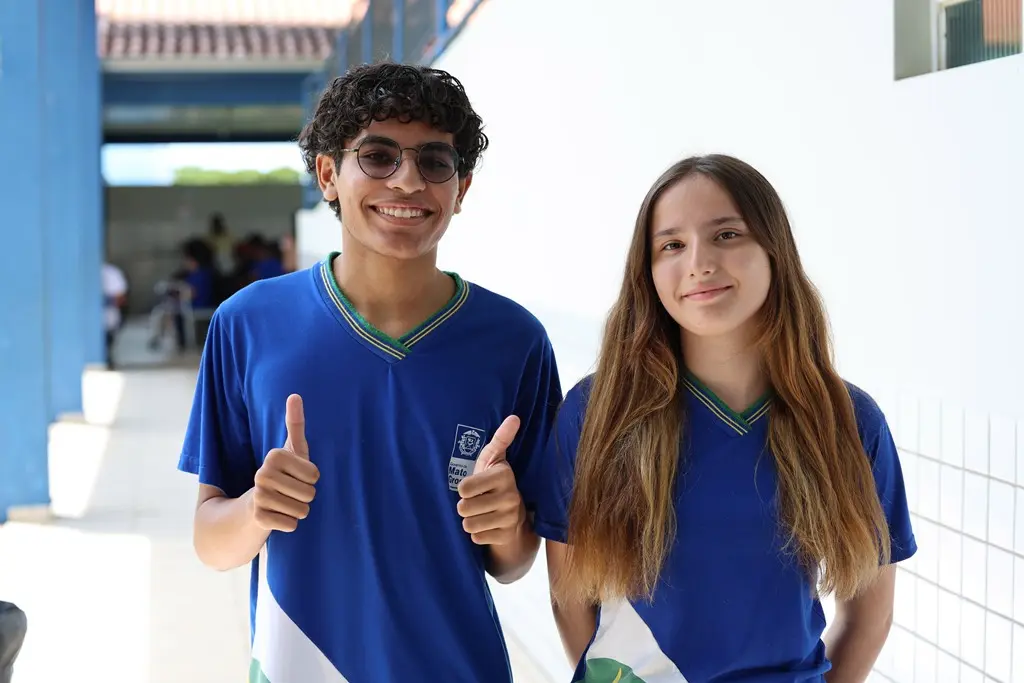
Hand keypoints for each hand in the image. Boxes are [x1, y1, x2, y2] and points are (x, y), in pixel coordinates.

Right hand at [252, 394, 319, 531]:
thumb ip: (295, 424)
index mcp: (274, 456)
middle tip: (291, 492)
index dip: (311, 479)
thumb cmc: (282, 475)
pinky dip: (290, 524)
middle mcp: (262, 474)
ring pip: (302, 510)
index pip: (314, 475)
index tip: (297, 476)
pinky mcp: (258, 518)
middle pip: (310, 493)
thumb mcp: (291, 450)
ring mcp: (259, 496)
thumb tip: (295, 395)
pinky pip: (292, 524)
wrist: (254, 506)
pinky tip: (278, 516)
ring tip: (285, 504)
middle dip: (306, 497)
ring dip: (298, 511)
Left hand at [457, 416, 523, 544]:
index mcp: (504, 475)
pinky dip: (478, 535)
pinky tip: (487, 527)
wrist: (514, 520)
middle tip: (476, 503)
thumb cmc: (495, 485)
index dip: (463, 489)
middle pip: (464, 508)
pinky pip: (477, 538)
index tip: (471, 488)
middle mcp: (510, 496)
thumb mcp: (494, 461)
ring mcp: (510, 518)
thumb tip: (514, 417)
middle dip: (465, 507)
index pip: (465, 487)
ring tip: (481, 515)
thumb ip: (501, 439)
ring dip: (470, 521)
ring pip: (469, 524)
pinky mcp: (506, 536)